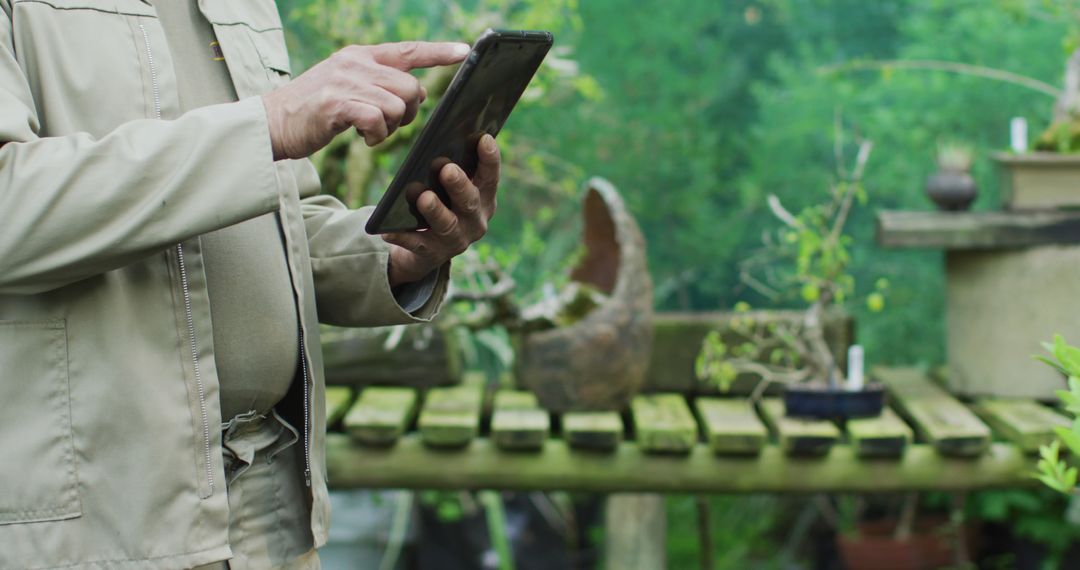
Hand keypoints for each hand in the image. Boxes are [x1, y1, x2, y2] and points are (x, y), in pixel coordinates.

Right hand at [261, 41, 469, 159]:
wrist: (272, 122)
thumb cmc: (313, 110)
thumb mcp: (347, 86)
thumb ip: (378, 84)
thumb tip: (414, 96)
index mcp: (360, 55)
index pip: (408, 50)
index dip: (439, 52)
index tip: (465, 51)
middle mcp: (355, 63)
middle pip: (410, 87)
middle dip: (408, 112)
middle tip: (388, 123)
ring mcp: (346, 81)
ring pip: (397, 105)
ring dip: (390, 127)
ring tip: (369, 130)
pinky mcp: (337, 104)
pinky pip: (378, 120)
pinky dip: (376, 135)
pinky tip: (362, 137)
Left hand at [383, 134, 499, 286]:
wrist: (425, 249)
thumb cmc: (440, 204)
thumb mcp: (448, 188)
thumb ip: (450, 168)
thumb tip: (437, 141)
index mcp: (484, 199)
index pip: (490, 177)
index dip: (490, 159)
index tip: (484, 138)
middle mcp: (476, 221)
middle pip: (470, 202)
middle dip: (459, 185)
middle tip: (447, 168)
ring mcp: (457, 240)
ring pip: (447, 225)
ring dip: (435, 210)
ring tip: (423, 197)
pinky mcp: (434, 255)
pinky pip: (417, 244)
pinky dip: (403, 237)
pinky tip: (388, 230)